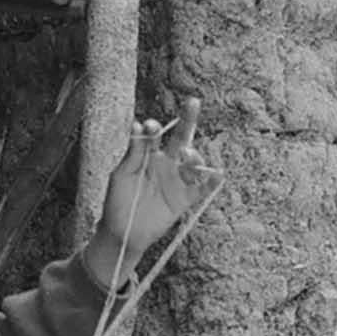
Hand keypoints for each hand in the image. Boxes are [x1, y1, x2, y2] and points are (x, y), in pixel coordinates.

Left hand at [88, 97, 221, 271]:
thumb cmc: (118, 201)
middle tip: (193, 102)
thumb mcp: (121, 175)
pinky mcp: (184, 200)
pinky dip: (211, 182)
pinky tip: (218, 174)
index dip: (154, 129)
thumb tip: (138, 125)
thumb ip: (133, 153)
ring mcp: (176, 181)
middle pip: (181, 139)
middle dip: (187, 120)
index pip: (156, 135)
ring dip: (194, 156)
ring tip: (187, 155)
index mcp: (148, 155)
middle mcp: (166, 164)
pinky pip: (201, 190)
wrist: (123, 233)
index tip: (150, 127)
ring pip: (193, 163)